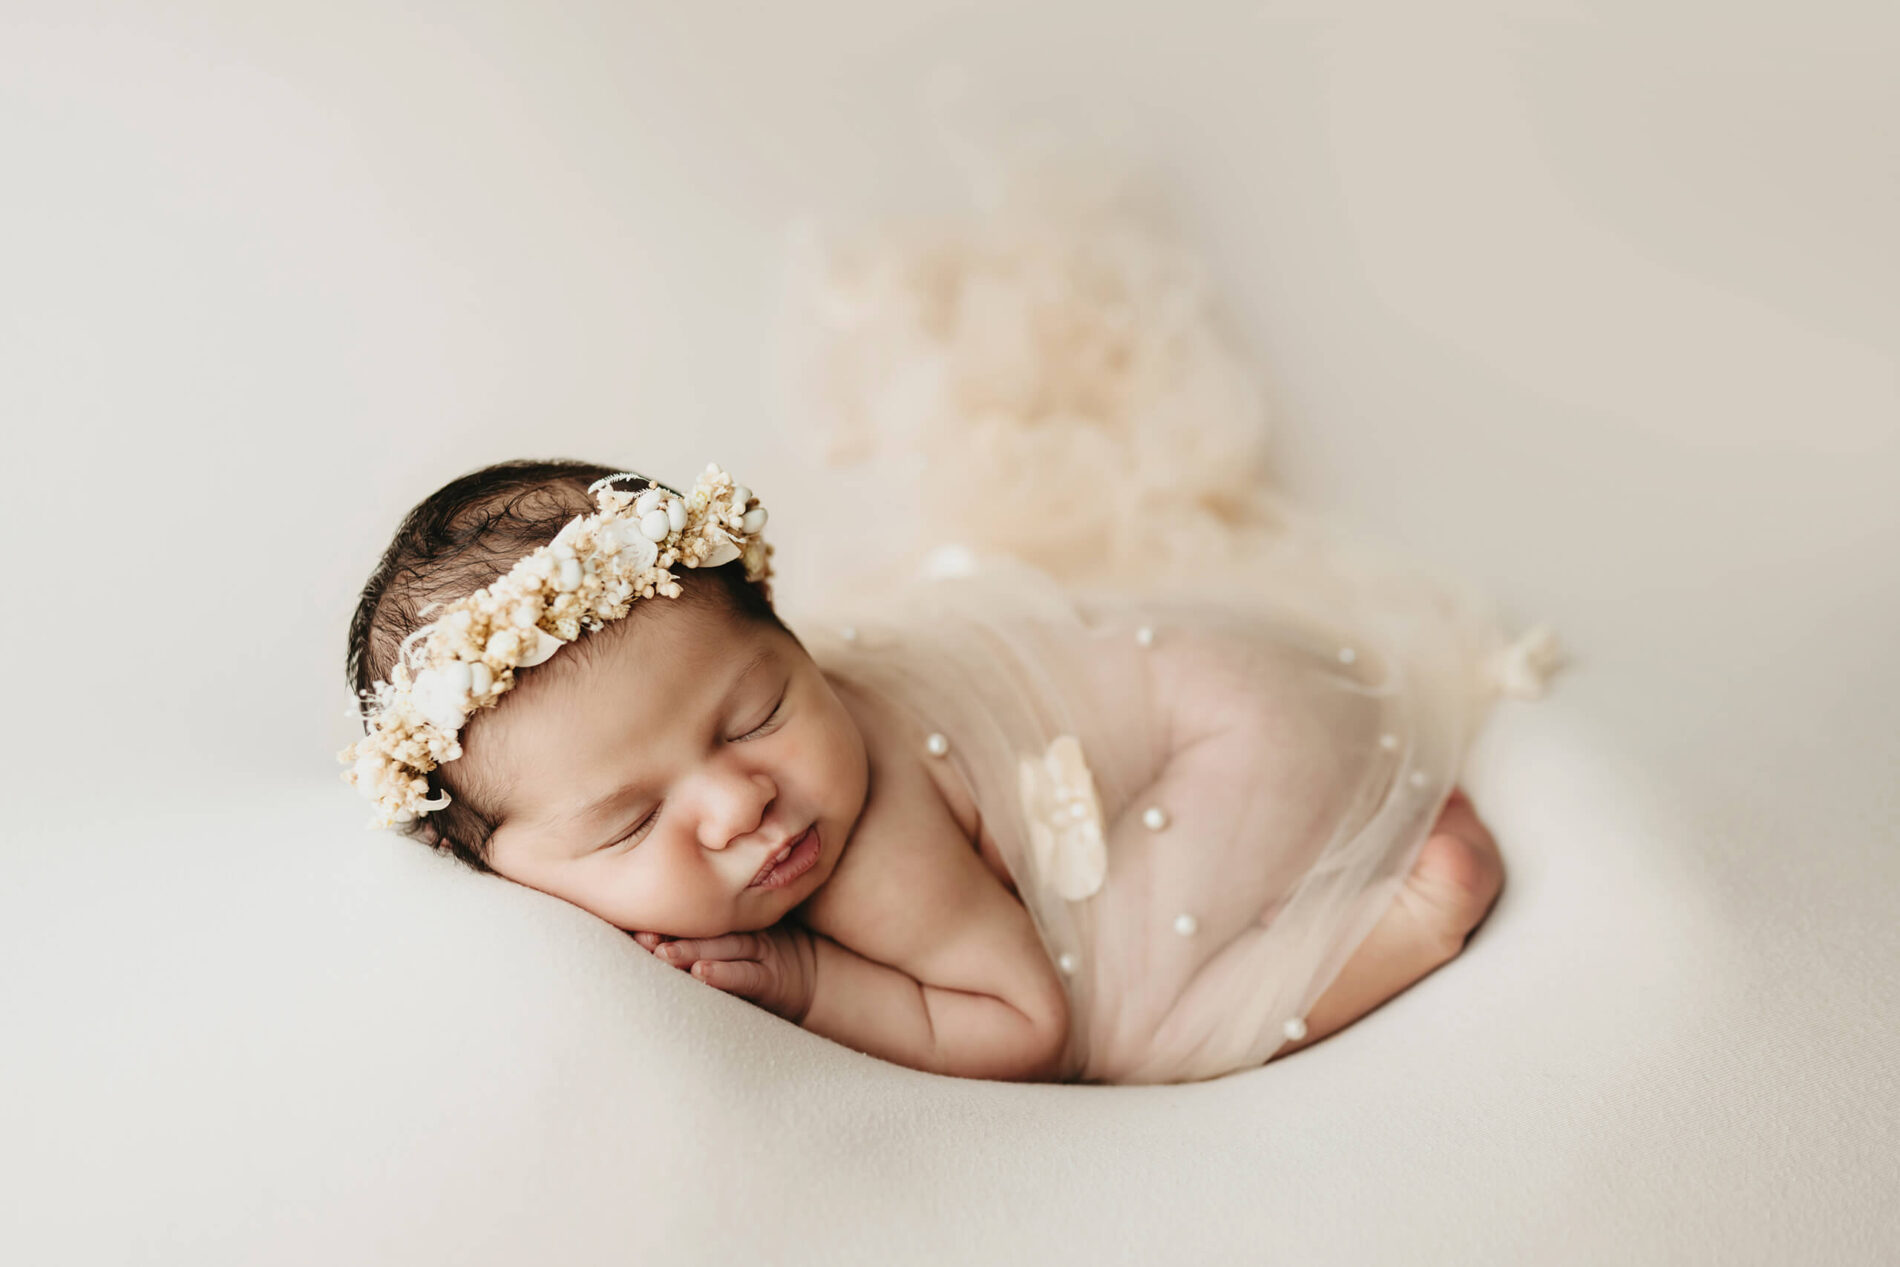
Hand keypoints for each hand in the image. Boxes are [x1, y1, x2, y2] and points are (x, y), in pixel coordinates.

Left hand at [631, 925, 817, 1024]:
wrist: (812, 980)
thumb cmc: (760, 960)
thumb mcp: (734, 940)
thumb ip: (702, 929)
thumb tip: (644, 927)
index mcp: (725, 924)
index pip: (690, 918)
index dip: (662, 919)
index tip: (632, 922)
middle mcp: (739, 933)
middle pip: (701, 930)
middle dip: (669, 934)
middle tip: (640, 936)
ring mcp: (759, 952)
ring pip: (721, 948)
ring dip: (690, 952)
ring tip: (662, 954)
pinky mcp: (771, 978)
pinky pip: (746, 975)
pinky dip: (724, 974)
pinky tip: (702, 974)